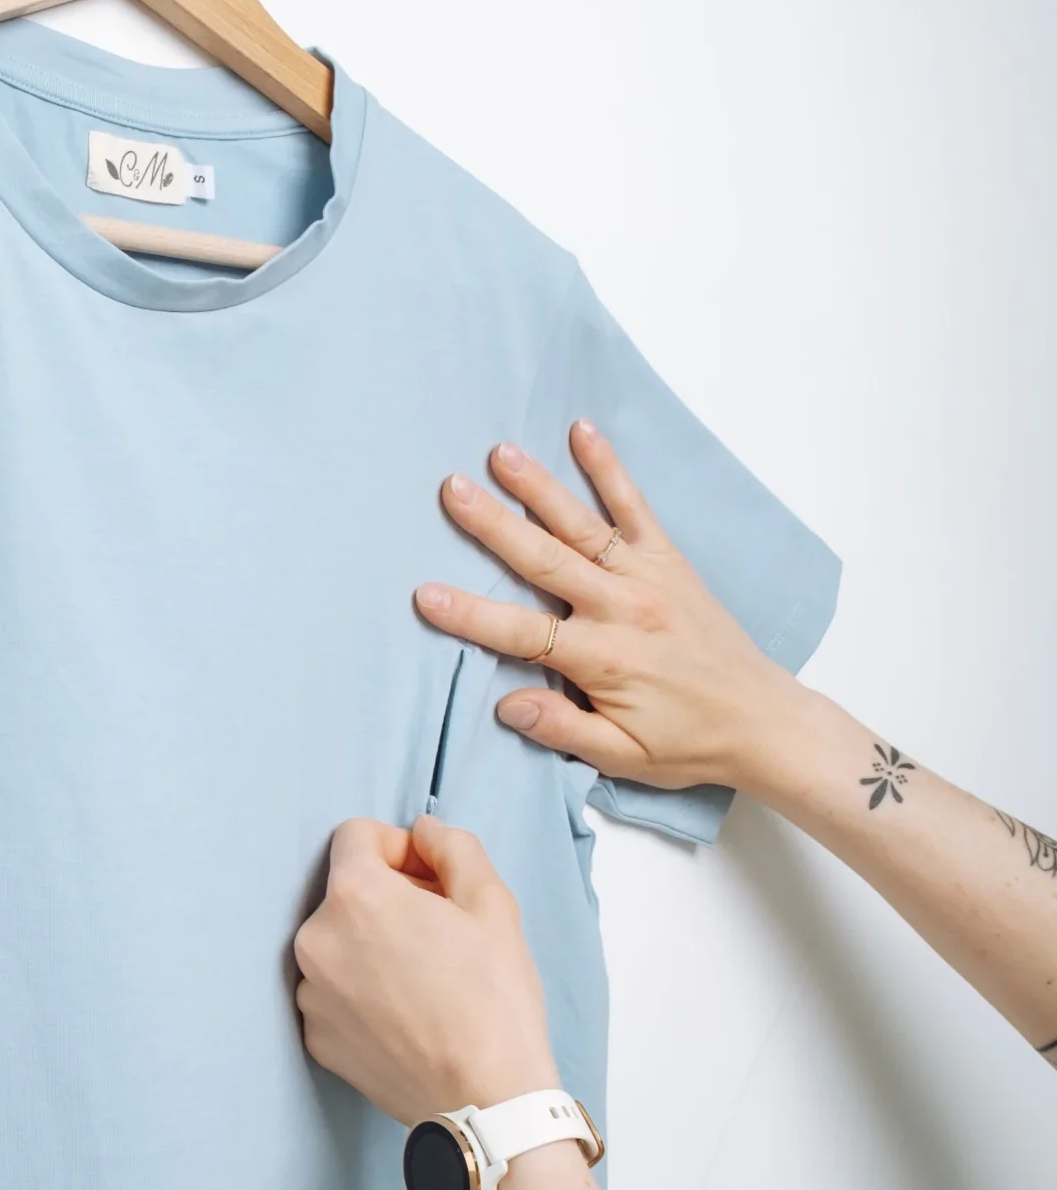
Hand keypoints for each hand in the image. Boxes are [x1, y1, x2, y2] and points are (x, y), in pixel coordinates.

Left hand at [293, 817, 556, 1122]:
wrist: (484, 1101)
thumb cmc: (494, 1000)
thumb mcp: (492, 904)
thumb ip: (454, 847)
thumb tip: (425, 832)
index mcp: (355, 896)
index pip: (356, 836)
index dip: (399, 847)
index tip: (431, 878)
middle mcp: (315, 940)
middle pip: (347, 892)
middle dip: (389, 897)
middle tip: (440, 931)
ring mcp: (310, 994)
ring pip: (338, 943)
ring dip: (373, 945)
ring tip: (426, 978)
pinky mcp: (315, 1038)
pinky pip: (333, 992)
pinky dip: (362, 991)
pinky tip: (407, 1013)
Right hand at [415, 422, 807, 794]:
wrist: (763, 721)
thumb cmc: (689, 743)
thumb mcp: (623, 756)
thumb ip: (563, 729)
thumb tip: (507, 705)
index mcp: (603, 659)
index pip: (522, 634)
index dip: (472, 616)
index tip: (426, 595)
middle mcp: (622, 608)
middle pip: (545, 560)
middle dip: (494, 525)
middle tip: (452, 490)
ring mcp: (647, 578)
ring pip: (582, 525)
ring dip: (539, 487)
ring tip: (500, 453)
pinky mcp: (669, 562)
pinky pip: (635, 508)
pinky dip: (610, 469)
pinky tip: (583, 433)